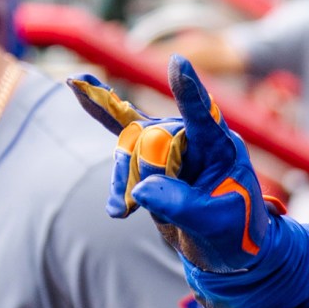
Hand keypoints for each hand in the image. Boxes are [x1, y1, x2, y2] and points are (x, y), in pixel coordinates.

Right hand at [71, 57, 278, 274]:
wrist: (224, 245)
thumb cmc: (233, 231)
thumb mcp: (214, 224)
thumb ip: (180, 206)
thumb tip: (141, 190)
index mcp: (221, 148)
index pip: (203, 117)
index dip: (189, 92)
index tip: (178, 62)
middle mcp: (194, 136)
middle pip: (151, 138)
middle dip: (142, 173)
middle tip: (151, 208)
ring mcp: (170, 141)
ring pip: (128, 145)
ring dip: (121, 179)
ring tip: (122, 210)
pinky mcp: (149, 152)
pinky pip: (120, 125)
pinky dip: (98, 108)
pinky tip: (75, 84)